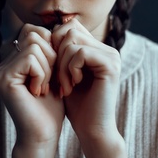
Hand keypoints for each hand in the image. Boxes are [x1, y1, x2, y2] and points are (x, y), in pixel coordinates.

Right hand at [0, 24, 64, 157]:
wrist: (43, 135)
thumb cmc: (52, 107)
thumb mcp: (54, 72)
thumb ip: (50, 50)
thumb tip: (60, 25)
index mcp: (13, 60)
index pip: (33, 31)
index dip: (52, 46)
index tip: (57, 70)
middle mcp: (3, 63)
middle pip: (33, 33)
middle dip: (51, 55)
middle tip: (53, 79)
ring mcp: (1, 70)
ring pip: (33, 44)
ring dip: (48, 66)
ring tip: (46, 87)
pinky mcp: (4, 79)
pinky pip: (30, 58)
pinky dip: (42, 73)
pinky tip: (40, 91)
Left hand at [51, 19, 121, 144]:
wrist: (92, 130)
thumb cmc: (76, 106)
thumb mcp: (64, 74)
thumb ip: (60, 53)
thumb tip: (45, 31)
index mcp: (98, 50)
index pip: (69, 27)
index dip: (54, 45)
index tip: (52, 71)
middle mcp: (107, 49)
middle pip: (69, 29)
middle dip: (57, 54)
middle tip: (57, 80)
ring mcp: (111, 56)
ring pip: (73, 39)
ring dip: (62, 64)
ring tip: (65, 85)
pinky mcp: (110, 65)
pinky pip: (80, 52)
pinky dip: (70, 69)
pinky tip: (73, 85)